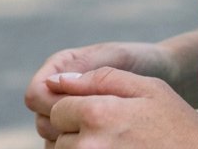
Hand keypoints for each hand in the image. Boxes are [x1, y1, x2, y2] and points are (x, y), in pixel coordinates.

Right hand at [25, 42, 173, 146]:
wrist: (161, 76)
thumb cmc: (140, 63)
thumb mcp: (116, 58)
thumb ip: (86, 67)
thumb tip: (52, 82)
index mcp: (61, 67)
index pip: (35, 94)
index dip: (53, 103)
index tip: (82, 106)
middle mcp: (56, 91)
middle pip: (41, 120)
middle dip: (65, 125)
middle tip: (99, 122)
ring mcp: (64, 114)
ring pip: (50, 139)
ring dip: (72, 139)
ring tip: (105, 131)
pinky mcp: (75, 133)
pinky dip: (77, 148)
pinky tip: (104, 142)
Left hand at [46, 68, 197, 148]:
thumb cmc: (176, 124)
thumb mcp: (148, 88)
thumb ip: (102, 78)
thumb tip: (58, 80)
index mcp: (98, 114)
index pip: (59, 108)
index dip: (77, 106)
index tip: (102, 111)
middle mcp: (88, 147)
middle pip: (59, 137)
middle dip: (78, 131)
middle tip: (113, 132)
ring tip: (115, 145)